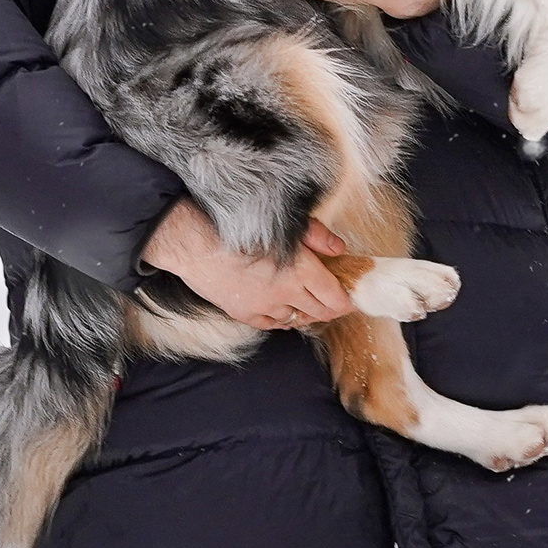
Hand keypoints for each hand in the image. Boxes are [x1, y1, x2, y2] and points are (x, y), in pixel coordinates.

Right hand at [140, 201, 352, 330]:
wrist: (196, 241)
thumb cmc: (239, 226)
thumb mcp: (285, 223)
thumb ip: (317, 237)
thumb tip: (339, 249)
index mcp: (301, 270)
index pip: (336, 298)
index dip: (347, 300)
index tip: (351, 296)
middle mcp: (286, 294)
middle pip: (320, 312)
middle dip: (331, 308)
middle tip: (334, 299)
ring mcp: (265, 307)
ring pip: (297, 319)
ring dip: (306, 312)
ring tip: (308, 300)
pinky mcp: (245, 313)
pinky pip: (272, 324)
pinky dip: (282, 319)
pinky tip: (283, 309)